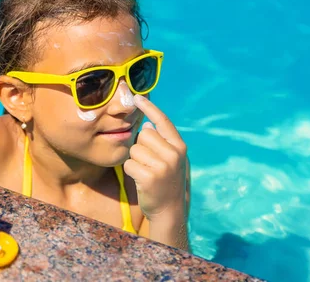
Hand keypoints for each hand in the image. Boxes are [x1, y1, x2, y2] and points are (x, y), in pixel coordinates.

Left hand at [123, 95, 189, 219]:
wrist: (169, 211)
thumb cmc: (167, 182)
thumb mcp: (171, 160)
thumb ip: (163, 142)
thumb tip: (147, 125)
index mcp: (180, 147)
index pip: (163, 121)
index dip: (150, 108)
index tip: (137, 97)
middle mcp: (174, 154)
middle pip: (143, 135)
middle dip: (141, 146)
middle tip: (149, 163)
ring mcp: (162, 166)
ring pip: (134, 149)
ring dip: (135, 160)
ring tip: (146, 172)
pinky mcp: (149, 177)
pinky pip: (128, 164)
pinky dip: (130, 171)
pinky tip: (141, 180)